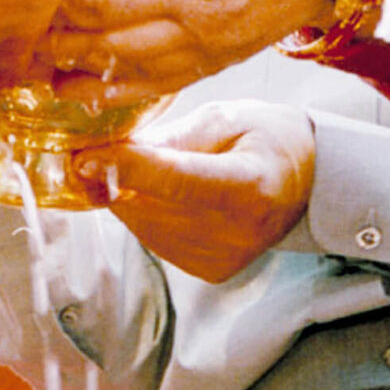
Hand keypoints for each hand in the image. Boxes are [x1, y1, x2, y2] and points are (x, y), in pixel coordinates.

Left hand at [75, 100, 315, 283]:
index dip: (126, 169)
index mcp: (252, 186)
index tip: (82, 158)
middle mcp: (239, 233)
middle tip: (98, 152)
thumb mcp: (227, 117)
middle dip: (115, 178)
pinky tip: (165, 197)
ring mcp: (224, 258)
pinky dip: (146, 216)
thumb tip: (111, 151)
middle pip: (151, 207)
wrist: (307, 184)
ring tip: (147, 170)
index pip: (177, 180)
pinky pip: (154, 241)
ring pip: (143, 227)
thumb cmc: (267, 139)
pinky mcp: (211, 271)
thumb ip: (171, 137)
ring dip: (129, 197)